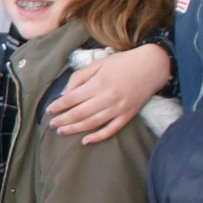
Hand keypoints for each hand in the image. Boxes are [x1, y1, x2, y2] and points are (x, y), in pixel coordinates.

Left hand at [47, 44, 171, 143]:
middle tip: (52, 124)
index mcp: (98, 83)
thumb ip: (80, 76)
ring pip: (92, 124)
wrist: (153, 66)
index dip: (58, 106)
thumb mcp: (99, 63)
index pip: (71, 99)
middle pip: (79, 113)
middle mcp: (107, 98)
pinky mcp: (128, 115)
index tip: (49, 111)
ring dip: (74, 129)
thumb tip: (66, 92)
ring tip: (62, 132)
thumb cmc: (124, 62)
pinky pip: (111, 130)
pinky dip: (98, 137)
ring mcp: (118, 109)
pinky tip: (86, 141)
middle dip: (63, 120)